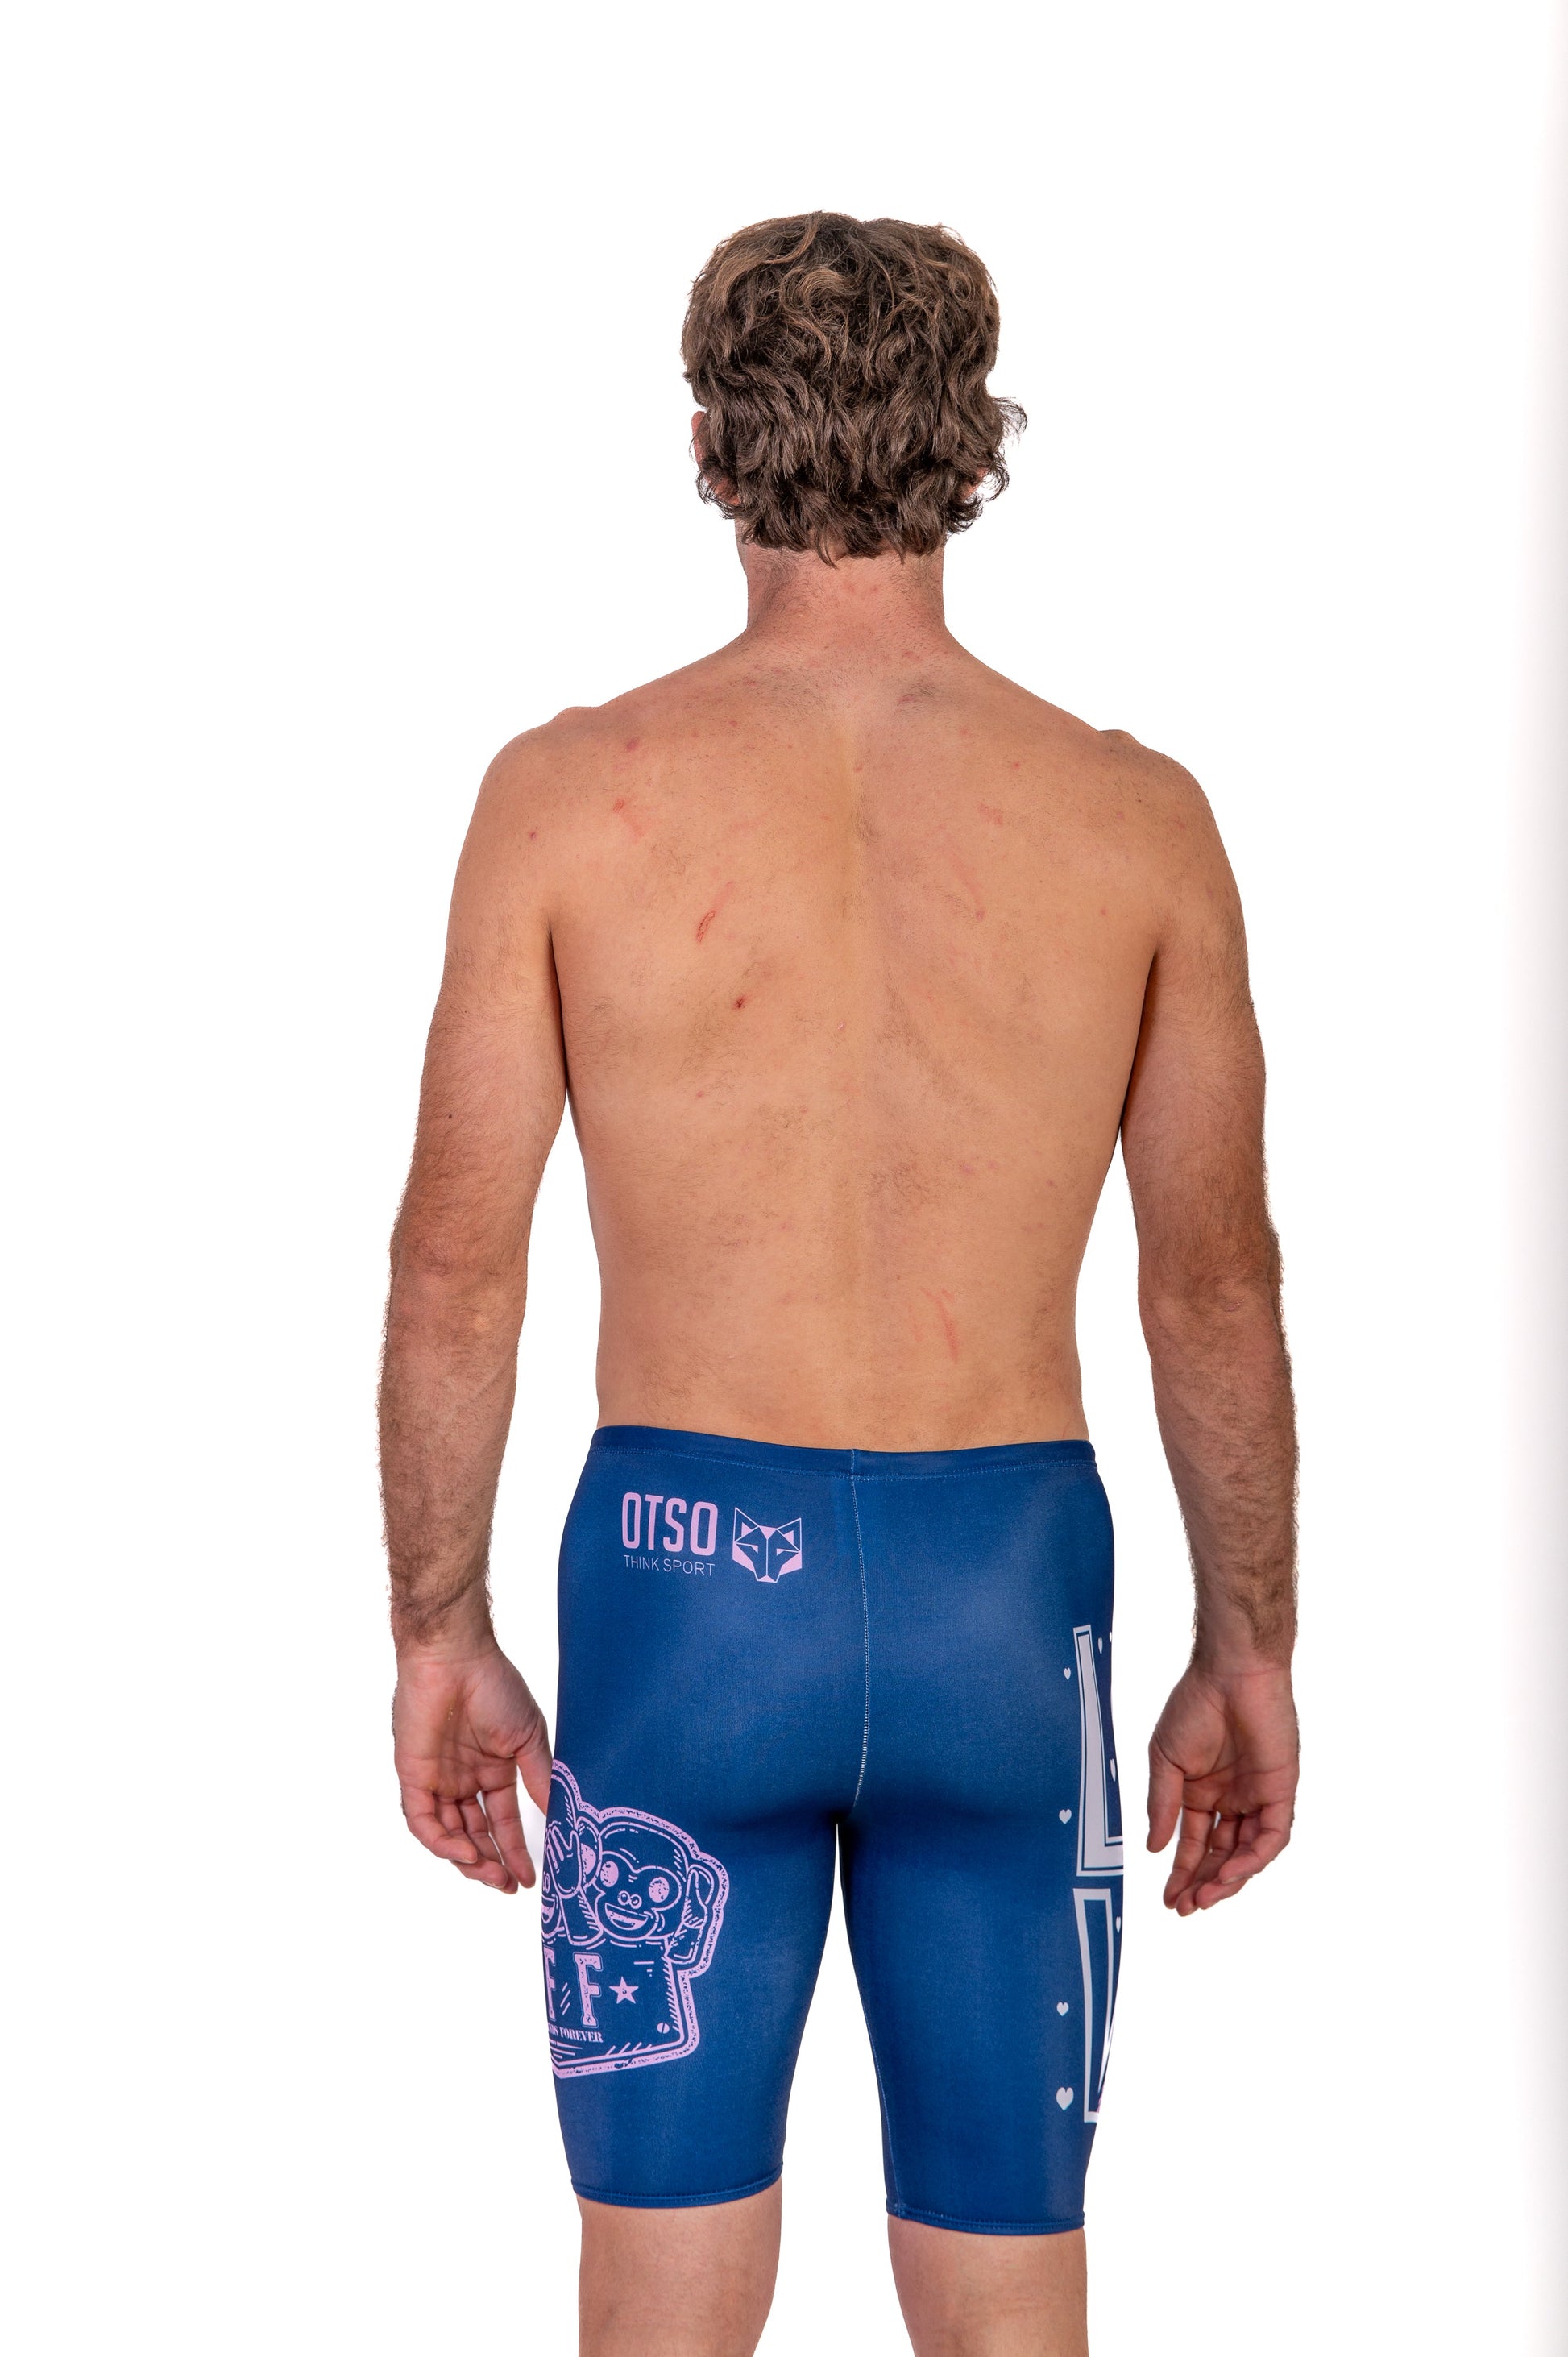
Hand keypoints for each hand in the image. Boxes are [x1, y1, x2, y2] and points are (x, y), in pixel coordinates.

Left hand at [392, 1642, 552, 1893]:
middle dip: (491, 1863)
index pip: (501, 1821)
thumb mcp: (528, 1739)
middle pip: (474, 1834)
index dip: (515, 1850)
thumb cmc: (495, 1686)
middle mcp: (463, 1779)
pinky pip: (422, 1821)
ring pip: (448, 1834)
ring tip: (491, 1874)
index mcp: (491, 1769)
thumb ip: (539, 1780)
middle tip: (508, 1884)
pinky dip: (441, 1841)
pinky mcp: (413, 1776)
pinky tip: (464, 1851)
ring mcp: (437, 1779)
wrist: (456, 1657)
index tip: (529, 1878)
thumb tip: (559, 1817)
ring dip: (468, 1859)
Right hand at [1147, 1661, 1297, 1914]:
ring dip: (1227, 1879)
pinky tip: (1228, 1871)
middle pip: (1221, 1855)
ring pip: (1247, 1853)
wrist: (1230, 1673)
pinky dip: (1252, 1858)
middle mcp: (1232, 1800)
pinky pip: (1271, 1836)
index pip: (1195, 1843)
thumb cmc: (1194, 1705)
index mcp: (1203, 1792)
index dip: (1182, 1872)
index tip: (1168, 1899)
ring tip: (1203, 1897)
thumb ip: (1163, 1805)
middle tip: (1184, 1907)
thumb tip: (1155, 1848)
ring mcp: (1258, 1797)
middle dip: (1203, 1883)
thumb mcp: (1166, 1760)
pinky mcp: (1281, 1791)